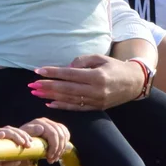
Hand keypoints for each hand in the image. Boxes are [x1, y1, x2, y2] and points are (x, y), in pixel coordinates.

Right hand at [0, 125, 35, 165]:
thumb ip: (9, 162)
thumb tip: (20, 159)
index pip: (13, 134)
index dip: (23, 136)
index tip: (32, 143)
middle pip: (10, 130)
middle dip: (23, 134)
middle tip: (31, 143)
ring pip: (4, 131)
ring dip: (15, 135)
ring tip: (23, 142)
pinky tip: (4, 136)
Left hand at [18, 118, 69, 163]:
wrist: (21, 142)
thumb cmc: (21, 142)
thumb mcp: (23, 139)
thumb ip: (30, 132)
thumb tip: (41, 128)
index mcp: (39, 122)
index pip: (53, 134)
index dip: (54, 146)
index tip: (49, 157)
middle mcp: (46, 121)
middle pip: (60, 135)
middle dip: (58, 149)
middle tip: (52, 160)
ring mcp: (51, 123)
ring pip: (64, 135)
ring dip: (62, 148)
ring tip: (55, 158)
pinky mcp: (55, 127)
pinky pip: (65, 133)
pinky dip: (65, 143)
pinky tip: (59, 151)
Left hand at [29, 54, 143, 110]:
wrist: (134, 83)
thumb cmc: (114, 67)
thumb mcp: (100, 58)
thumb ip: (82, 61)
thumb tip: (65, 67)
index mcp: (96, 75)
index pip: (69, 74)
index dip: (52, 72)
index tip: (37, 71)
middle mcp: (95, 90)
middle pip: (66, 89)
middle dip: (47, 86)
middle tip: (31, 85)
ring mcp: (95, 101)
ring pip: (69, 99)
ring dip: (50, 96)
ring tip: (36, 94)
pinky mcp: (96, 108)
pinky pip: (76, 108)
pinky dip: (62, 106)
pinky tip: (49, 104)